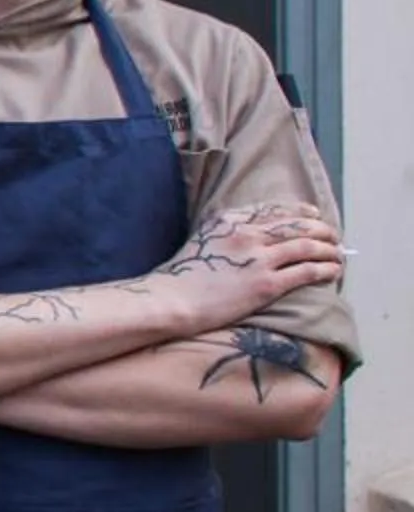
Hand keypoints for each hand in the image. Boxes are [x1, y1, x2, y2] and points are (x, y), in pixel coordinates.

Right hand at [156, 202, 345, 327]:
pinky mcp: (267, 284)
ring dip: (328, 248)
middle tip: (332, 236)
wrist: (171, 301)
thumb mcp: (200, 242)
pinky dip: (325, 268)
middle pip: (296, 225)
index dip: (299, 211)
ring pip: (307, 246)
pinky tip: (334, 270)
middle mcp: (247, 234)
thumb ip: (225, 235)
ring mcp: (258, 258)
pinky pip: (306, 271)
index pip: (274, 210)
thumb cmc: (179, 278)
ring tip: (338, 253)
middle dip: (320, 229)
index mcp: (229, 221)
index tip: (313, 214)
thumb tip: (248, 238)